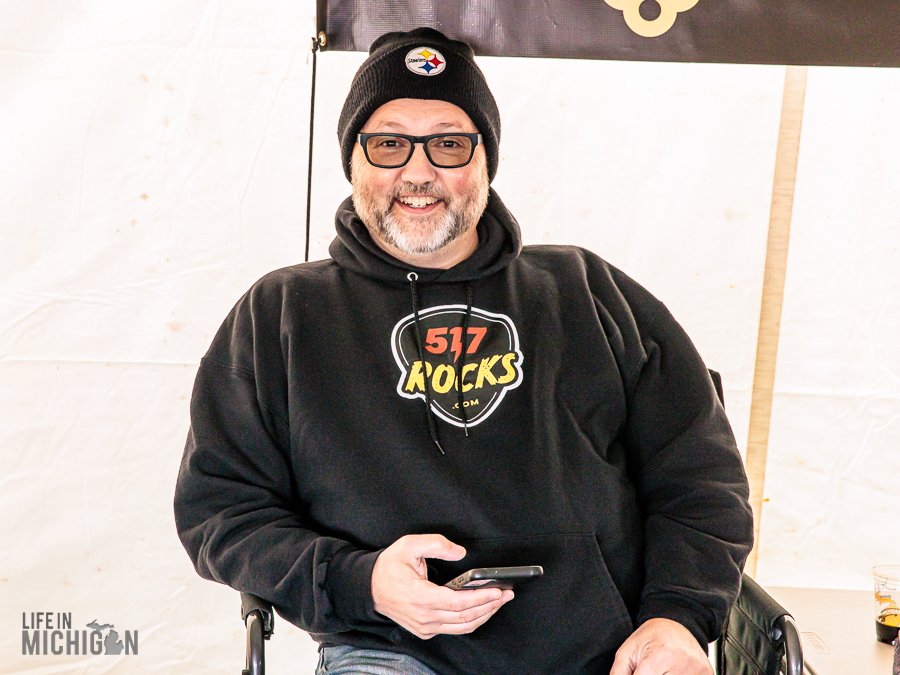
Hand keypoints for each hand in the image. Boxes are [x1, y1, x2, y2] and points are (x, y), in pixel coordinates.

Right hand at [370, 534, 513, 638]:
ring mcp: (425, 627)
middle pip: (465, 618)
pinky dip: (471, 620)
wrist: (368, 588)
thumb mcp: (409, 545)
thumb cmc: (388, 567)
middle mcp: (424, 617)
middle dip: (490, 606)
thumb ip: (436, 544)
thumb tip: (460, 552)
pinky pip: (454, 629)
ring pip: (462, 627)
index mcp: (420, 597)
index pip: (458, 603)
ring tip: (500, 602)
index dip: (481, 598)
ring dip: (484, 615)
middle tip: (507, 595)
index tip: (498, 591)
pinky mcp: (425, 630)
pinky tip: (482, 609)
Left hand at [610, 618, 712, 674]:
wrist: (676, 623)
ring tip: (661, 669)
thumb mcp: (627, 652)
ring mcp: (697, 671)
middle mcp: (681, 664)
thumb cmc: (650, 637)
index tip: (637, 673)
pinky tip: (672, 671)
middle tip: (651, 669)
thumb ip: (619, 674)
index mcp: (659, 656)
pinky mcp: (707, 674)